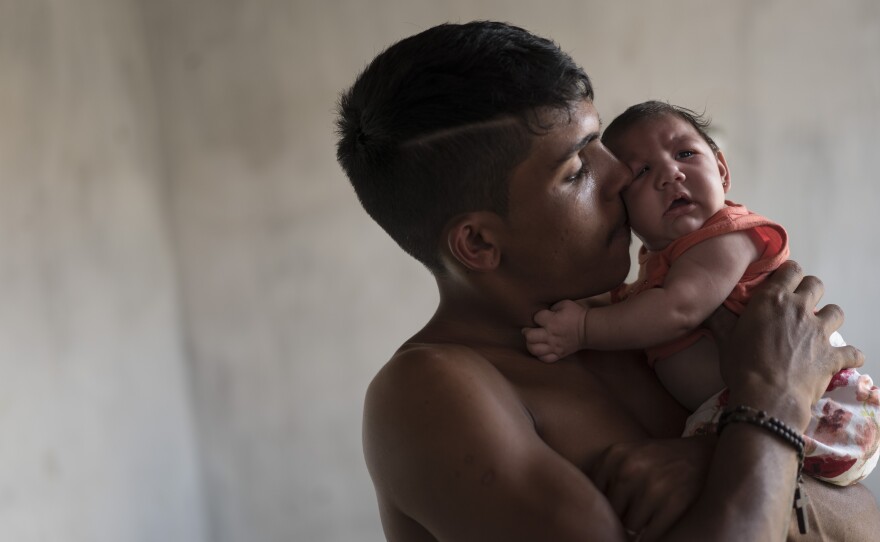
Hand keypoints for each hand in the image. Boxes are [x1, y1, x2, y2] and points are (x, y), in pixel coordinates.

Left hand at [522, 299, 586, 362]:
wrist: (588, 329)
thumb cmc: (576, 314)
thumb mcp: (565, 304)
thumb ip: (551, 307)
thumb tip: (543, 312)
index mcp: (552, 321)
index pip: (536, 318)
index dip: (536, 316)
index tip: (540, 317)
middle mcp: (551, 335)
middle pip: (530, 336)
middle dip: (526, 332)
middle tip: (528, 330)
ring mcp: (554, 346)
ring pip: (535, 350)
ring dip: (530, 345)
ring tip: (532, 341)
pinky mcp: (559, 354)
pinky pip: (545, 359)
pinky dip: (540, 356)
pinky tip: (541, 350)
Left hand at [590, 437, 714, 540]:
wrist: (709, 456)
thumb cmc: (664, 462)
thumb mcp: (630, 457)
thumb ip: (605, 477)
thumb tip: (579, 510)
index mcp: (613, 456)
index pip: (593, 497)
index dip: (605, 508)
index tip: (615, 508)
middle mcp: (629, 468)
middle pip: (611, 514)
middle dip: (623, 519)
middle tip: (637, 514)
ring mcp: (651, 486)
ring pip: (631, 528)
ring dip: (640, 530)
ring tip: (653, 516)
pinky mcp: (674, 503)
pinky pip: (652, 536)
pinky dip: (656, 535)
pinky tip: (664, 523)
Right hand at [718, 261, 863, 427]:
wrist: (767, 397)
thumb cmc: (742, 365)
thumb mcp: (724, 339)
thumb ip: (719, 319)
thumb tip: (705, 307)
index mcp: (772, 299)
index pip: (790, 270)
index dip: (788, 274)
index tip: (783, 282)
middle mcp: (800, 309)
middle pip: (816, 285)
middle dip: (810, 291)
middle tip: (799, 304)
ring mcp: (820, 332)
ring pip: (836, 312)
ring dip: (828, 318)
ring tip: (818, 328)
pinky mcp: (833, 355)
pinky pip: (852, 352)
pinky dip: (849, 355)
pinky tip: (844, 359)